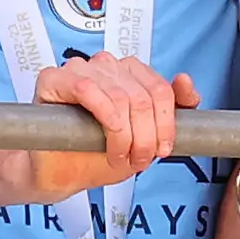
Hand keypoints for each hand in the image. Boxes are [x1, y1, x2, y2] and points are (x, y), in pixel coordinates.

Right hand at [28, 56, 197, 202]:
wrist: (62, 173)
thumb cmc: (98, 152)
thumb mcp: (147, 136)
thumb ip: (174, 110)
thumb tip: (187, 82)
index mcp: (128, 73)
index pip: (159, 88)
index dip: (166, 124)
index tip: (161, 149)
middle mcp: (105, 66)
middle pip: (142, 96)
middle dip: (144, 136)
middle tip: (137, 159)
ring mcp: (78, 69)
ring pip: (118, 95)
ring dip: (123, 134)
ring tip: (117, 154)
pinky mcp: (53, 79)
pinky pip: (86, 88)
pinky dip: (102, 115)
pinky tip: (103, 134)